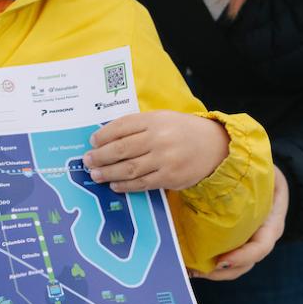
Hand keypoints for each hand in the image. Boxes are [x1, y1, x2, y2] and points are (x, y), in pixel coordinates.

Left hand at [82, 111, 229, 192]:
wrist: (215, 146)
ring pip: (129, 168)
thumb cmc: (183, 131)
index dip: (104, 135)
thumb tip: (107, 138)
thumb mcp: (162, 119)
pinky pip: (142, 183)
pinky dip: (126, 185)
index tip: (92, 141)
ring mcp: (165, 159)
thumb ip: (138, 125)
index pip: (122, 126)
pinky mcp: (170, 177)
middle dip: (100, 156)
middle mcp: (159, 138)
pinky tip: (115, 184)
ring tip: (96, 174)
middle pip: (121, 149)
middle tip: (87, 160)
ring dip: (109, 173)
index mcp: (155, 120)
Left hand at [192, 166, 288, 279]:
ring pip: (233, 266)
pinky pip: (222, 257)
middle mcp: (260, 238)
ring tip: (189, 270)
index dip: (243, 256)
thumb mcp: (262, 169)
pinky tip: (187, 262)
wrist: (263, 174)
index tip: (222, 260)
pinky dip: (206, 262)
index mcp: (271, 223)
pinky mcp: (233, 241)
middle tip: (196, 270)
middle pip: (244, 264)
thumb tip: (214, 170)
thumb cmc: (260, 171)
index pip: (261, 247)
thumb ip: (248, 173)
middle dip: (221, 271)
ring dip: (211, 272)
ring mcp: (247, 242)